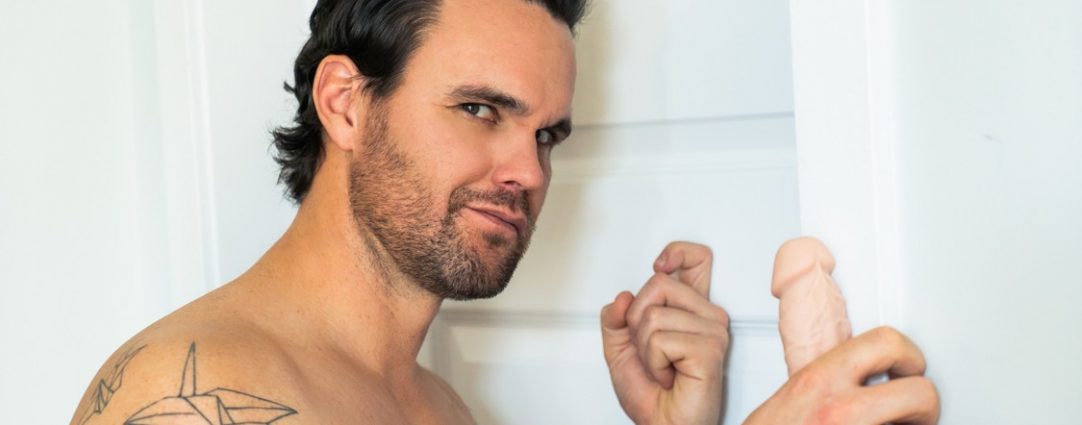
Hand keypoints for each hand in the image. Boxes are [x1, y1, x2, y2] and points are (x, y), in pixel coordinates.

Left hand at [601, 242, 730, 424]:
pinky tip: (670, 375)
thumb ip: (615, 319)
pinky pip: (660, 339)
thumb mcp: (619, 350)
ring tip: (662, 367)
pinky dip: (653, 363)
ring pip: (653, 314)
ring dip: (644, 349)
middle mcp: (706, 316)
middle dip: (636, 321)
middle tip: (651, 351)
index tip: (658, 265)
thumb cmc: (652, 395)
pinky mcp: (709, 349)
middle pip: (659, 284)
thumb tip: (622, 298)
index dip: (676, 252)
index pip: (697, 260)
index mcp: (690, 310)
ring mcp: (712, 331)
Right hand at [745, 326, 939, 423]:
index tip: (908, 367)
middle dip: (925, 404)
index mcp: (820, 380)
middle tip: (916, 411)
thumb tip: (859, 378)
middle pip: (921, 392)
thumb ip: (826, 382)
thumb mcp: (791, 397)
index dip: (909, 355)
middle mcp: (841, 410)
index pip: (886, 342)